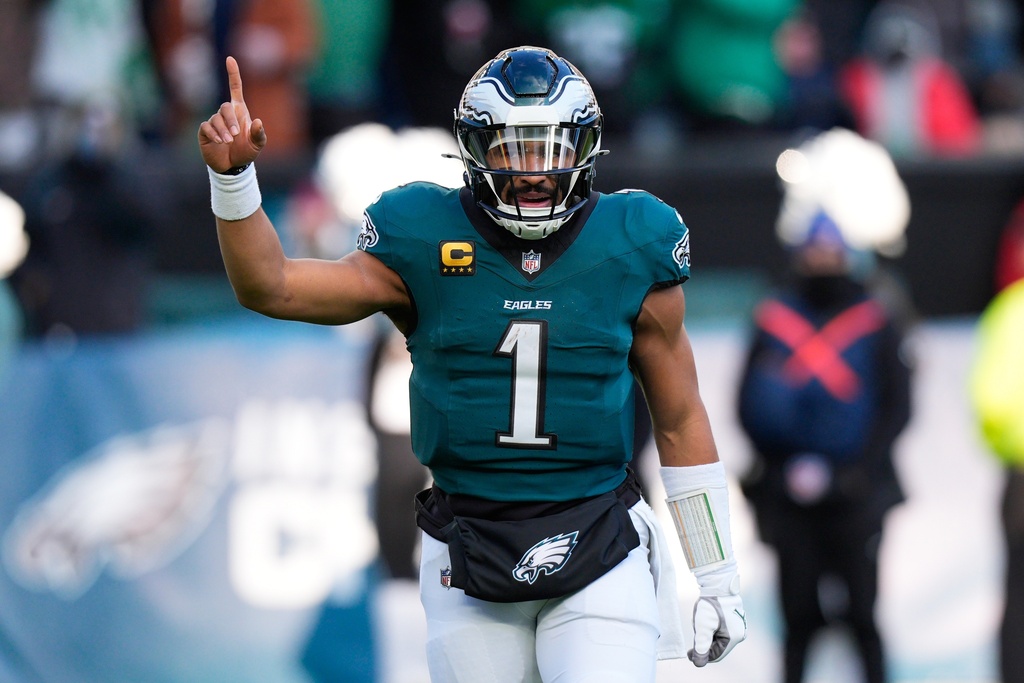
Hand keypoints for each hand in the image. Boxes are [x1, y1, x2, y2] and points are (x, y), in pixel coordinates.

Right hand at [197, 56, 266, 172]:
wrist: (232, 166)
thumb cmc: (246, 152)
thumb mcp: (257, 144)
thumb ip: (259, 134)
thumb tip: (257, 121)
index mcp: (239, 111)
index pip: (235, 88)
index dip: (233, 74)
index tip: (230, 59)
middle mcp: (226, 114)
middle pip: (225, 107)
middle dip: (230, 121)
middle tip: (236, 135)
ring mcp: (214, 121)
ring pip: (216, 119)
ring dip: (223, 131)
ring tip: (228, 142)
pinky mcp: (205, 131)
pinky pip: (207, 127)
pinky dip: (214, 134)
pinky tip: (219, 142)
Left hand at [688, 594, 745, 666]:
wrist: (719, 583)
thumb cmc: (711, 604)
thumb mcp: (703, 626)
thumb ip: (701, 646)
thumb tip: (698, 663)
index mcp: (734, 637)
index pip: (716, 655)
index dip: (701, 656)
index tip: (689, 654)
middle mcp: (740, 634)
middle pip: (719, 648)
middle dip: (705, 647)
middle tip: (691, 645)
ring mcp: (740, 626)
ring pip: (720, 640)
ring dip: (708, 639)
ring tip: (698, 630)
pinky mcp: (736, 620)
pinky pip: (723, 632)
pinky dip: (713, 632)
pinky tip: (706, 624)